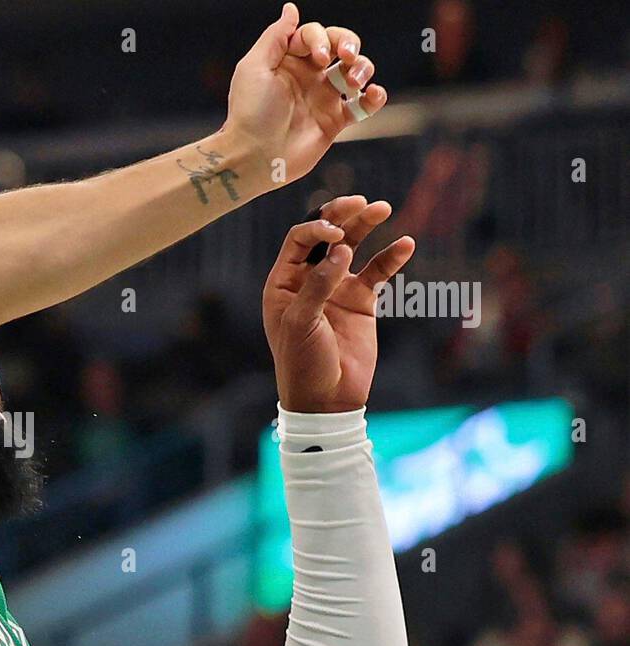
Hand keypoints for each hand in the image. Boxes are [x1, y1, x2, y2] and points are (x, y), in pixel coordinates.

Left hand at [225, 4, 387, 184]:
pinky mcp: (335, 121)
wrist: (255, 157)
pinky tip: (373, 94)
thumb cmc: (250, 113)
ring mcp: (323, 98)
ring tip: (355, 82)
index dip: (321, 38)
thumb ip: (275, 37)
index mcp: (288, 60)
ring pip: (356, 71)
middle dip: (349, 44)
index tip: (318, 57)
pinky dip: (375, 97)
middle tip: (347, 57)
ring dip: (363, 68)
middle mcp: (308, 75)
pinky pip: (363, 105)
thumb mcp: (254, 67)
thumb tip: (292, 8)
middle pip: (341, 46)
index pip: (314, 34)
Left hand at [262, 196, 414, 412]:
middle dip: (341, 216)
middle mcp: (309, 280)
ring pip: (353, 248)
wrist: (327, 399)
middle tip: (361, 202)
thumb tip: (341, 248)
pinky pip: (378, 272)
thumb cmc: (302, 363)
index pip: (299, 241)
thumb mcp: (302, 323)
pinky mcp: (362, 301)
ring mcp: (337, 288)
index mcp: (283, 283)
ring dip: (366, 226)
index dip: (318, 230)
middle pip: (326, 237)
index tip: (337, 237)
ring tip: (383, 208)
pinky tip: (405, 244)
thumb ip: (318, 285)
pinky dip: (391, 258)